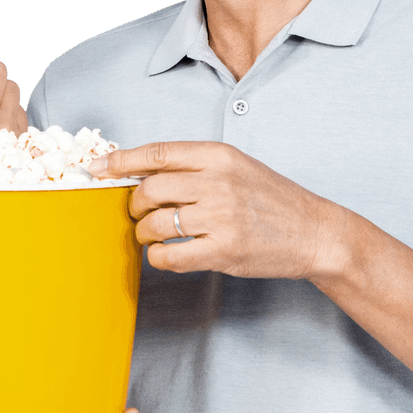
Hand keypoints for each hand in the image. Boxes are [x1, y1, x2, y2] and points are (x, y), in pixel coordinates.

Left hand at [88, 141, 342, 279]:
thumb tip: (141, 173)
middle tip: (139, 214)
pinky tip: (166, 256)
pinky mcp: (224, 250)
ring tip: (153, 236)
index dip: (120, 161)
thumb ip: (194, 167)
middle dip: (134, 205)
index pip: (156, 154)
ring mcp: (221, 216)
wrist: (315, 232)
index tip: (97, 168)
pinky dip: (158, 258)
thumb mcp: (236, 167)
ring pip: (154, 224)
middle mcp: (218, 182)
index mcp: (218, 155)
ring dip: (144, 234)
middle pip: (149, 190)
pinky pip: (170, 256)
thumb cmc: (272, 199)